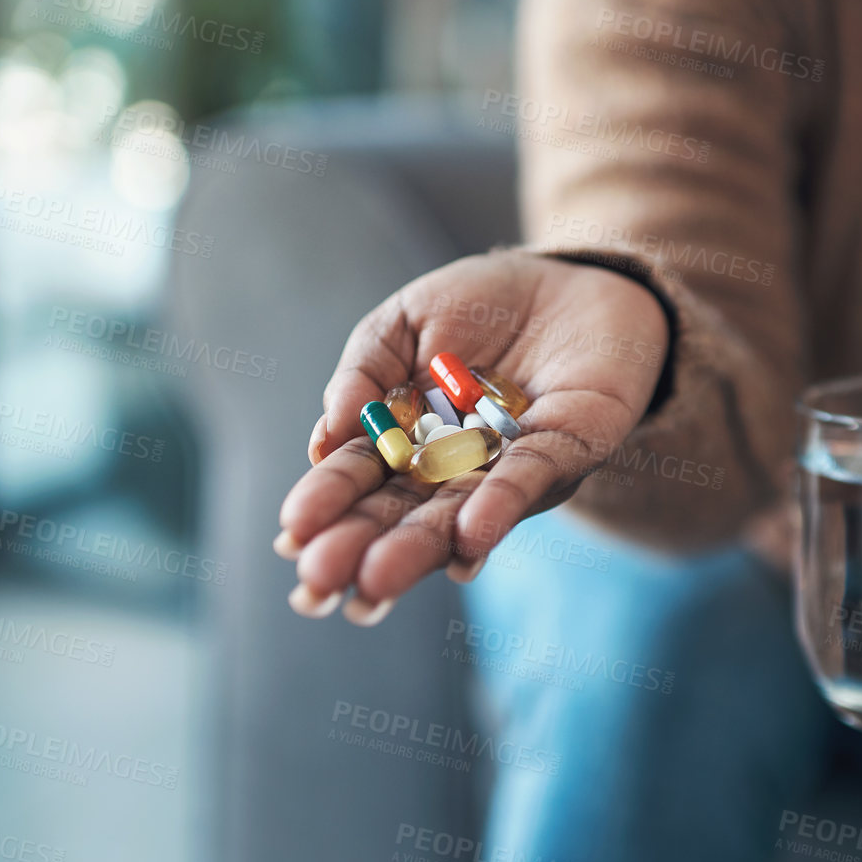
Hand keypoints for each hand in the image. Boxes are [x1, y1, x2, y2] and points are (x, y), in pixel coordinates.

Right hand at [275, 250, 667, 623]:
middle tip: (315, 585)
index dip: (326, 508)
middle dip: (361, 549)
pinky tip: (467, 536)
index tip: (290, 537)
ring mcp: (511, 467)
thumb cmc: (480, 306)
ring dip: (419, 548)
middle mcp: (458, 470)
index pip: (360, 481)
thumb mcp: (403, 323)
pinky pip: (532, 478)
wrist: (571, 276)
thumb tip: (324, 439)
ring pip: (461, 515)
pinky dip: (500, 506)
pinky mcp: (570, 448)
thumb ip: (364, 372)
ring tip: (375, 580)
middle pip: (403, 516)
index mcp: (408, 443)